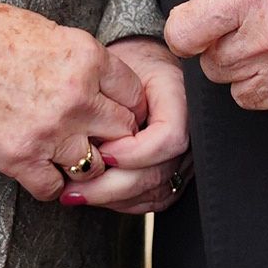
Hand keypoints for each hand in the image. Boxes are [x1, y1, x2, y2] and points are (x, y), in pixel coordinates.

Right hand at [0, 1, 144, 200]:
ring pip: (95, 165)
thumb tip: (107, 86)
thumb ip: (85, 62)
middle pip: (123, 131)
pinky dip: (50, 182)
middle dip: (112, 135)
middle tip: (96, 135)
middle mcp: (77, 97)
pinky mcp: (21, 158)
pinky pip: (54, 187)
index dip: (127, 106)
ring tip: (65, 151)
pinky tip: (39, 166)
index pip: (134, 94)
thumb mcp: (52, 32)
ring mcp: (51, 131)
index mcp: (88, 59)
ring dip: (83, 161)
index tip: (117, 111)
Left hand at [64, 38, 191, 214]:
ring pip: (155, 192)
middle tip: (74, 187)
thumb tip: (92, 140)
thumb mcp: (116, 68)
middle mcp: (193, 132)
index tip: (103, 152)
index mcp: (183, 99)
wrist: (144, 68)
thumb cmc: (128, 65)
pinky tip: (98, 196)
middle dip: (112, 185)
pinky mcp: (177, 174)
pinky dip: (125, 202)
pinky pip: (155, 199)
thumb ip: (111, 97)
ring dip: (113, 198)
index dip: (135, 152)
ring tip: (77, 194)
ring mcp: (188, 157)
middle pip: (158, 173)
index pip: (170, 138)